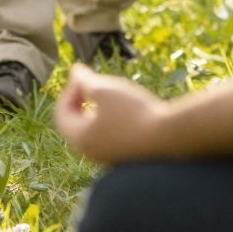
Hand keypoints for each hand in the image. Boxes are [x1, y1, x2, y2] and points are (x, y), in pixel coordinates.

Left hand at [54, 65, 170, 165]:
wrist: (170, 138)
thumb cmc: (133, 112)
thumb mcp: (104, 89)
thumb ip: (84, 80)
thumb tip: (74, 72)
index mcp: (81, 139)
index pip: (62, 112)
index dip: (70, 89)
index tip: (85, 75)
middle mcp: (91, 153)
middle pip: (76, 123)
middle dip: (82, 99)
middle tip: (96, 82)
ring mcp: (109, 159)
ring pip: (94, 131)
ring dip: (98, 110)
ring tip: (114, 93)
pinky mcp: (126, 158)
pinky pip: (110, 138)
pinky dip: (112, 121)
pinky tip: (128, 108)